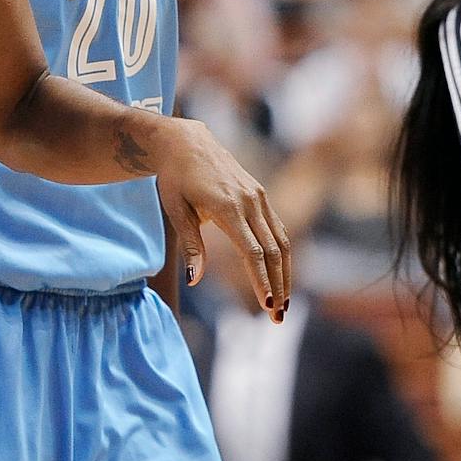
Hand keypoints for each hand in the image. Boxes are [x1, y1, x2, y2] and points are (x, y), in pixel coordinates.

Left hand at [148, 117, 292, 316]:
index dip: (261, 281)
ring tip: (283, 304)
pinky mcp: (261, 195)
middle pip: (273, 251)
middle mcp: (250, 201)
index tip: (267, 306)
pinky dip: (282, 255)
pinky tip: (281, 276)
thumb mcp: (176, 211)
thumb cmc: (175, 178)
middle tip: (278, 318)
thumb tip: (195, 280)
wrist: (185, 141)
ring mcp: (259, 197)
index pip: (252, 252)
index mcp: (228, 207)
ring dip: (285, 274)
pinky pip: (278, 229)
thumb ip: (190, 245)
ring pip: (281, 241)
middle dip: (279, 286)